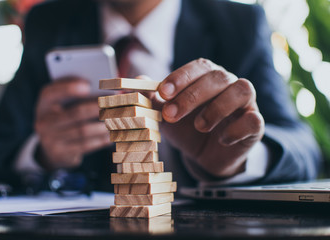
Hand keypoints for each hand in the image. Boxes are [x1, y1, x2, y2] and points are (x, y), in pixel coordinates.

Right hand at [35, 78, 110, 169]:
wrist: (52, 149)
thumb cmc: (64, 118)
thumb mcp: (63, 105)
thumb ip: (78, 94)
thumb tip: (104, 89)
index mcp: (43, 104)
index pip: (51, 93)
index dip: (68, 88)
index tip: (87, 85)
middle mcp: (43, 122)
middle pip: (75, 113)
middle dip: (97, 107)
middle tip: (116, 103)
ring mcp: (51, 140)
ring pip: (83, 130)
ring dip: (103, 124)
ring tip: (118, 118)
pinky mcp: (62, 154)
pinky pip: (86, 145)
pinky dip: (101, 138)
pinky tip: (112, 133)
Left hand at [155, 58, 264, 177]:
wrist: (206, 156)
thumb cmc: (186, 129)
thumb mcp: (166, 115)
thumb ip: (150, 100)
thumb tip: (127, 87)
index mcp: (207, 77)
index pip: (199, 66)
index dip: (181, 77)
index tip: (162, 92)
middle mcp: (228, 84)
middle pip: (218, 77)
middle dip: (192, 96)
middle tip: (171, 115)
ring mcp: (245, 104)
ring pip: (242, 89)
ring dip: (217, 108)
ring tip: (200, 126)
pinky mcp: (255, 125)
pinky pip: (254, 119)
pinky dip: (236, 129)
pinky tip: (221, 139)